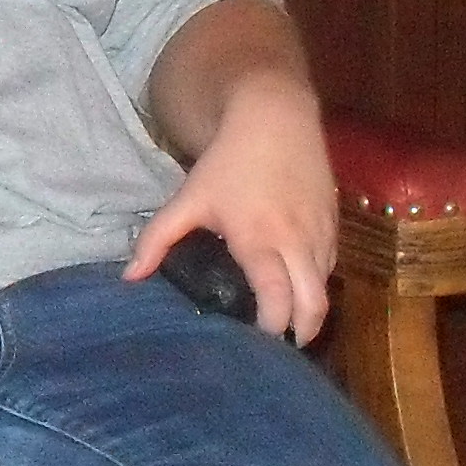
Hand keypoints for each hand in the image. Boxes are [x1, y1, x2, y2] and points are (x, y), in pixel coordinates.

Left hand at [124, 73, 335, 341]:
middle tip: (280, 348)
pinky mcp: (335, 222)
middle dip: (301, 332)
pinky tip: (298, 288)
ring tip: (289, 324)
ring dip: (310, 309)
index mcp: (260, 240)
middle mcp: (297, 241)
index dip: (271, 327)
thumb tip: (130, 277)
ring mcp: (321, 232)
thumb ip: (158, 239)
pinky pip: (331, 264)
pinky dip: (316, 282)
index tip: (256, 343)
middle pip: (313, 304)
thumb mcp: (189, 198)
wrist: (277, 116)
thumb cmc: (230, 160)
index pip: (277, 299)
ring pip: (325, 286)